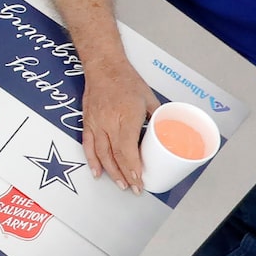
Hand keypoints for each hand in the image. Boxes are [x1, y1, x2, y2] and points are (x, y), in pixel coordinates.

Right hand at [78, 50, 157, 188]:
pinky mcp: (88, 122)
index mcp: (126, 118)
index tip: (140, 180)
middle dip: (125, 175)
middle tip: (134, 189)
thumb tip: (168, 133)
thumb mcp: (149, 99)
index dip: (133, 168)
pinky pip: (88, 145)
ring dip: (111, 172)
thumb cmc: (127, 80)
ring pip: (101, 154)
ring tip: (120, 184)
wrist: (103, 66)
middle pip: (115, 156)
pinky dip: (92, 160)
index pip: (127, 150)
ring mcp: (96, 123)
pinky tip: (97, 172)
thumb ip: (157, 118)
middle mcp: (109, 123)